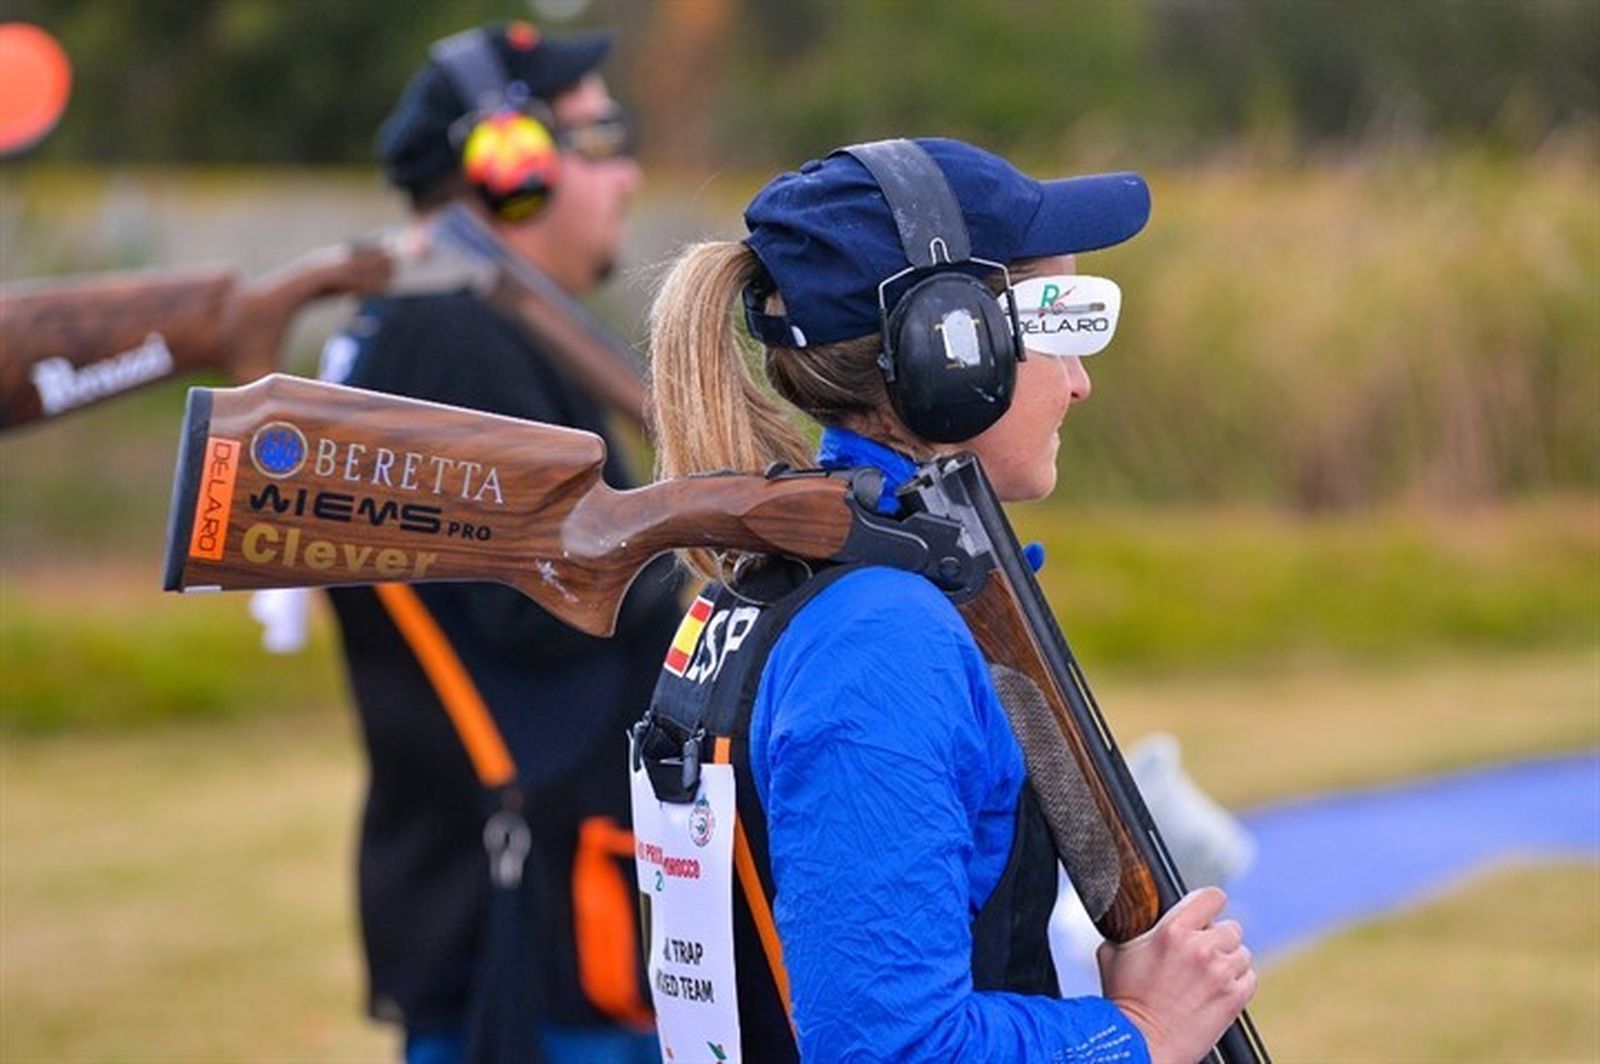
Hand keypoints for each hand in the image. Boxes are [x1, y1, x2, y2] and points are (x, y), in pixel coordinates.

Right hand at [1096, 887, 1256, 1063]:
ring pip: (1242, 954)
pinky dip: (1237, 984)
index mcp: (1172, 930)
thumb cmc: (1124, 1001)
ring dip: (1228, 962)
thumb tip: (1136, 917)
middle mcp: (1201, 947)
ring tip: (1207, 978)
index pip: (1212, 897)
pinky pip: (1249, 979)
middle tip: (1200, 956)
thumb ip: (1132, 929)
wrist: (1140, 1043)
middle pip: (1231, 928)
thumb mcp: (1115, 952)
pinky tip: (1217, 991)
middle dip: (1217, 940)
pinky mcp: (1234, 998)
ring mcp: (1221, 973)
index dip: (1209, 905)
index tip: (1206, 914)